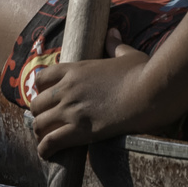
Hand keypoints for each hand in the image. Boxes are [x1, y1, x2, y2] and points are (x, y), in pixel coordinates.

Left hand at [28, 28, 156, 158]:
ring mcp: (72, 110)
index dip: (41, 89)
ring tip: (45, 139)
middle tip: (47, 121)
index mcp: (75, 69)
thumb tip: (112, 32)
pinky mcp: (80, 130)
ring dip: (40, 132)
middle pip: (36, 103)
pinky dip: (45, 149)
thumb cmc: (142, 72)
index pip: (41, 78)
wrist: (151, 92)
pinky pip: (50, 142)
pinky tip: (46, 154)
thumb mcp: (127, 54)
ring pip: (38, 124)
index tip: (48, 97)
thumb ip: (115, 44)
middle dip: (39, 113)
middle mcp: (67, 89)